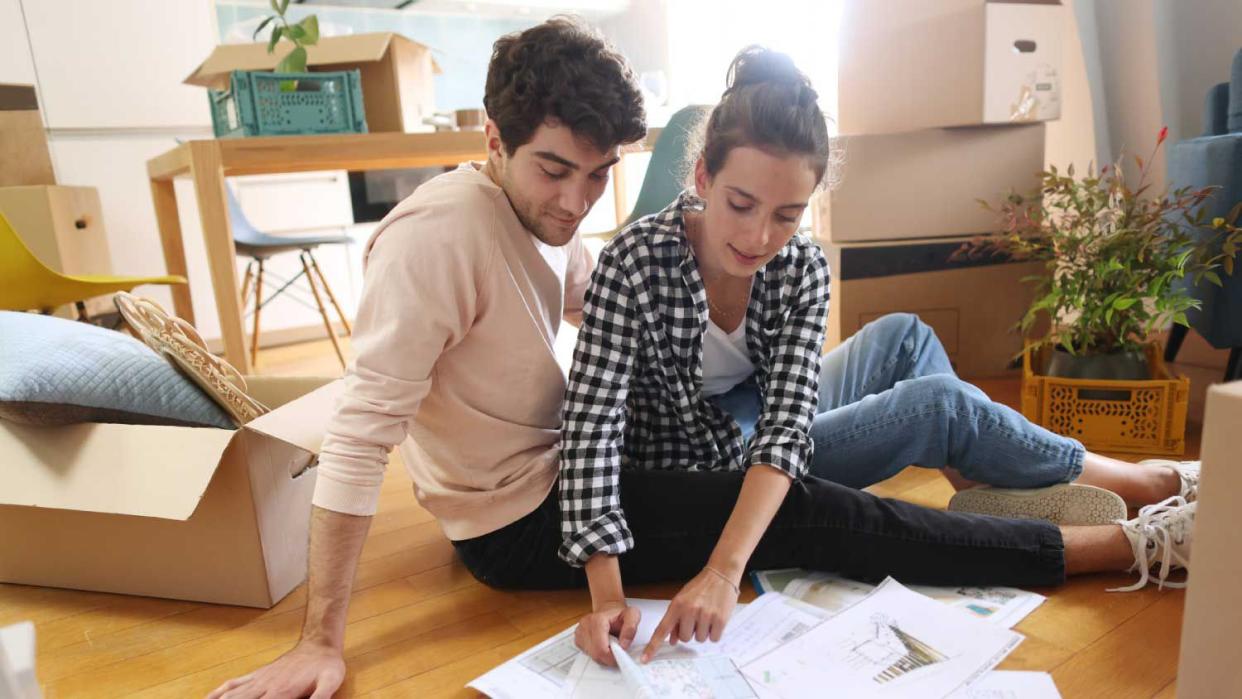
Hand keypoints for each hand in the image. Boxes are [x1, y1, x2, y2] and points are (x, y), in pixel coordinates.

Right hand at [206, 640, 344, 698]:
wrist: (319, 644)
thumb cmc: (326, 667)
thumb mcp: (330, 684)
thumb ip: (320, 698)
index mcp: (281, 694)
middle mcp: (265, 688)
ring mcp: (258, 680)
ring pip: (231, 696)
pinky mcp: (257, 675)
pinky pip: (233, 684)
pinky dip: (218, 693)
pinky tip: (206, 698)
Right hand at [574, 600, 641, 667]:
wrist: (610, 610)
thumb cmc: (620, 614)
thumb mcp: (632, 615)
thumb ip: (631, 629)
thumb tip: (623, 645)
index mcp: (597, 620)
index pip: (601, 649)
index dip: (612, 657)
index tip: (621, 655)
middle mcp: (585, 625)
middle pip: (595, 654)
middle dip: (608, 657)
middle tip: (617, 649)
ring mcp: (580, 632)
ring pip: (591, 655)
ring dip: (603, 655)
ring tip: (611, 644)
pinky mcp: (578, 638)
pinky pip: (588, 654)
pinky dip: (597, 653)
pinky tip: (603, 644)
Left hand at [642, 567, 738, 662]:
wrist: (720, 574)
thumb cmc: (700, 587)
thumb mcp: (682, 600)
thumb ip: (675, 620)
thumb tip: (671, 640)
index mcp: (677, 605)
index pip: (662, 629)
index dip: (653, 646)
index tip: (645, 658)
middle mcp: (690, 610)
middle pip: (684, 638)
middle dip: (689, 632)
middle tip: (696, 618)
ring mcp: (705, 615)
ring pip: (699, 639)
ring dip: (702, 632)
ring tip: (706, 615)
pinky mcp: (720, 619)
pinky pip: (713, 638)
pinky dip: (714, 632)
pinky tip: (715, 618)